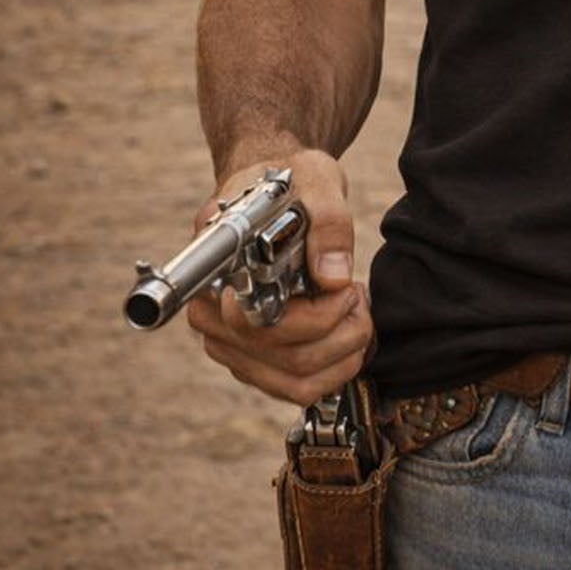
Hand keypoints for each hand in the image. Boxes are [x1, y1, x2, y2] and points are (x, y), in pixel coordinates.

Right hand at [182, 147, 376, 407]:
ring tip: (355, 308)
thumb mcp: (315, 180)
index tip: (346, 288)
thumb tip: (333, 279)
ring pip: (295, 381)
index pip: (257, 324)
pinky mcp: (252, 362)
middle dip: (342, 330)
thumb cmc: (288, 182)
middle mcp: (211, 317)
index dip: (312, 318)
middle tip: (358, 290)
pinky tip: (349, 333)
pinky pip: (296, 388)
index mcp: (215, 271)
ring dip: (344, 352)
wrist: (272, 191)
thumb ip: (327, 222)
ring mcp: (230, 345)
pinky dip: (335, 369)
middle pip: (285, 357)